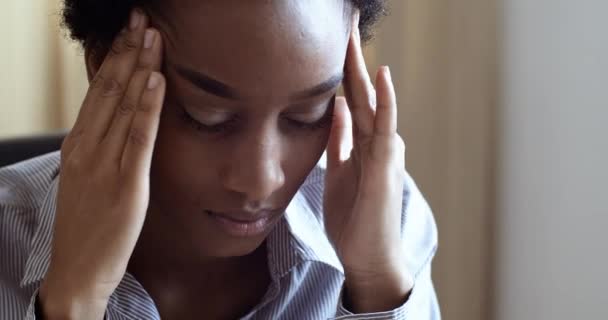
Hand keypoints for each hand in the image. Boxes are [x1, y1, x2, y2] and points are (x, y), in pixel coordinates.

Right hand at [39, 10, 164, 318]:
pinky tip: (156, 80)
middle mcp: (87, 147)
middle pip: (109, 89)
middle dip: (128, 51)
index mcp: (78, 143)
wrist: (78, 268)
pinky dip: (148, 106)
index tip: (130, 32)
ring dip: (140, 67)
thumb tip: (121, 117)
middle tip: (143, 20)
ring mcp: (104, 164)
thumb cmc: (87, 223)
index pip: (98, 90)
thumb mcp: (87, 175)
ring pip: (123, 105)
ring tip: (153, 36)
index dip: (115, 57)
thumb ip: (102, 145)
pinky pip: (138, 137)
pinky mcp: (125, 183)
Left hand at [323, 15, 411, 311]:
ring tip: (355, 36)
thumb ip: (339, 140)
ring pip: (373, 100)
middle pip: (361, 90)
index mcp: (362, 141)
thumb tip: (334, 109)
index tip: (331, 42)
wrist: (368, 255)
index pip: (350, 97)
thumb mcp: (338, 170)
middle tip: (344, 25)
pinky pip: (385, 127)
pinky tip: (383, 75)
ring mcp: (383, 151)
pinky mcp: (386, 165)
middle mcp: (375, 140)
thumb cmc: (354, 217)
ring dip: (363, 68)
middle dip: (349, 58)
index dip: (340, 69)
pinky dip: (386, 100)